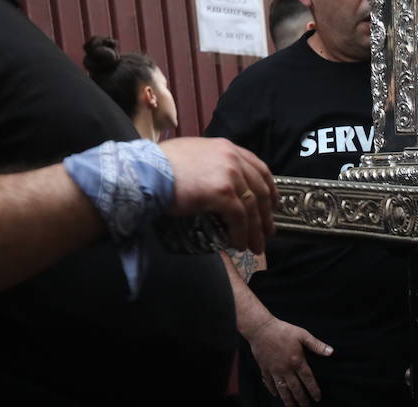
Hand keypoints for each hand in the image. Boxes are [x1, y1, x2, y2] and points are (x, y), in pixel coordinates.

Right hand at [160, 137, 276, 254]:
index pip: (259, 168)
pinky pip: (240, 218)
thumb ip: (211, 164)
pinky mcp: (223, 192)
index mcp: (227, 147)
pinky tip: (239, 245)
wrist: (145, 172)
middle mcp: (232, 157)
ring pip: (253, 207)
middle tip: (268, 233)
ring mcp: (229, 174)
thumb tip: (220, 184)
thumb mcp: (193, 156)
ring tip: (255, 247)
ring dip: (256, 231)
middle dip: (266, 215)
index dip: (270, 189)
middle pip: (260, 190)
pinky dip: (242, 234)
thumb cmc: (160, 166)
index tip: (273, 206)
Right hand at [245, 316, 332, 406]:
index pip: (308, 379)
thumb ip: (317, 345)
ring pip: (282, 389)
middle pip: (295, 388)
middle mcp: (286, 369)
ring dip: (288, 400)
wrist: (260, 329)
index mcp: (297, 361)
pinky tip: (276, 396)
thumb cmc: (283, 330)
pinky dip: (273, 390)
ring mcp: (274, 370)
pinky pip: (269, 382)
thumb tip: (331, 352)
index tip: (317, 399)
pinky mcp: (264, 368)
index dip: (313, 390)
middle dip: (302, 400)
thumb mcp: (302, 335)